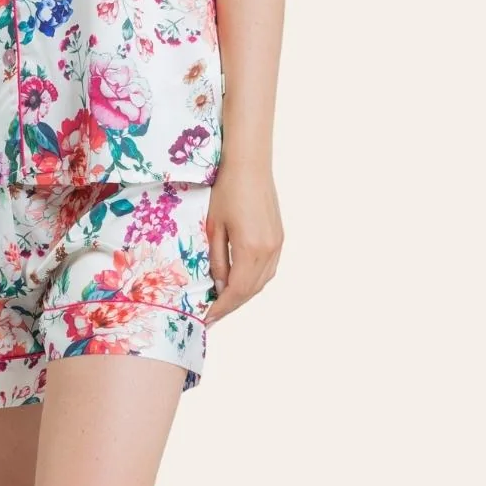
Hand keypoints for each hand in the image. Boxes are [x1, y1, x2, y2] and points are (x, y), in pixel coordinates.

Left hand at [204, 161, 283, 325]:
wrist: (250, 166)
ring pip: (262, 282)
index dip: (221, 307)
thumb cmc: (226, 191)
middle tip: (213, 315)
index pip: (235, 290)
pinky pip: (268, 270)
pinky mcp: (279, 238)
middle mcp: (269, 251)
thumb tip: (220, 285)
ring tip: (224, 302)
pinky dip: (254, 282)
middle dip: (231, 305)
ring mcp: (277, 245)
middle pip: (250, 291)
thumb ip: (218, 260)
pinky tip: (240, 283)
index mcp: (251, 249)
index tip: (207, 319)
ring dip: (243, 295)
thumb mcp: (214, 227)